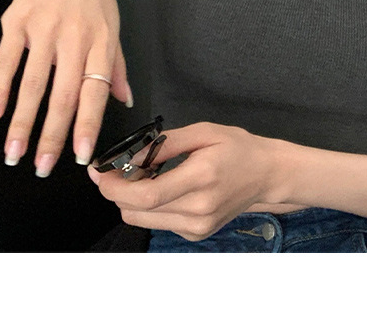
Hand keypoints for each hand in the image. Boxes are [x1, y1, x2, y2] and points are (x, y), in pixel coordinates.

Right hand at [0, 0, 131, 176]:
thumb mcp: (112, 23)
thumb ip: (116, 64)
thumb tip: (125, 99)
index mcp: (101, 40)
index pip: (95, 91)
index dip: (88, 126)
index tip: (82, 157)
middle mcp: (74, 36)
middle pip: (62, 95)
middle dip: (52, 136)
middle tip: (42, 168)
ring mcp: (43, 28)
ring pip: (31, 85)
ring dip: (22, 124)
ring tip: (15, 154)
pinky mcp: (17, 21)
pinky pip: (5, 63)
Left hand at [88, 123, 274, 240]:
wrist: (267, 175)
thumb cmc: (238, 148)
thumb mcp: (203, 132)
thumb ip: (163, 144)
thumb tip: (129, 155)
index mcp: (202, 177)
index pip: (146, 195)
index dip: (114, 187)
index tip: (99, 172)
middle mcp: (198, 209)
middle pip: (136, 210)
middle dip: (117, 190)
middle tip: (119, 168)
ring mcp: (197, 227)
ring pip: (141, 219)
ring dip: (131, 198)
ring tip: (144, 175)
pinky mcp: (195, 234)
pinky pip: (158, 222)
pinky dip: (150, 205)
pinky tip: (164, 187)